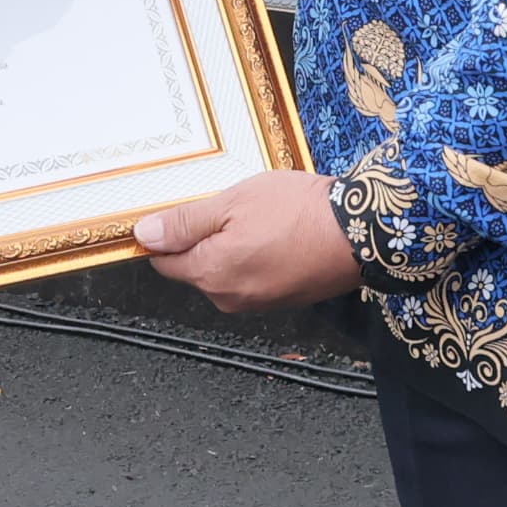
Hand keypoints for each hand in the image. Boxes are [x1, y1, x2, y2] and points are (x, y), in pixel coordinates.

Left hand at [136, 170, 359, 310]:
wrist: (361, 232)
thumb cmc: (298, 212)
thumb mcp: (233, 202)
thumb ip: (185, 222)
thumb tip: (145, 235)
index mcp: (210, 274)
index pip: (165, 261)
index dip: (168, 234)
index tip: (183, 211)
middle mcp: (229, 298)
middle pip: (195, 267)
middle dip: (205, 238)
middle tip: (234, 208)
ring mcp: (257, 304)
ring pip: (225, 272)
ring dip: (232, 247)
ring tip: (262, 219)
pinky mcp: (282, 301)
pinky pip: (253, 278)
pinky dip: (256, 258)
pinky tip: (278, 234)